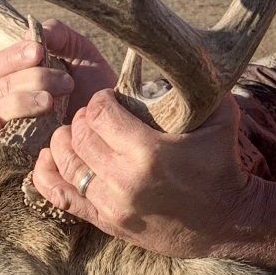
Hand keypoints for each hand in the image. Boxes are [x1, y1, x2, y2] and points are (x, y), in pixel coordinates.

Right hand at [0, 21, 117, 144]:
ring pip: (0, 110)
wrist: (117, 123)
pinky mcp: (20, 152)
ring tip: (53, 103)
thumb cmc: (96, 86)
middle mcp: (10, 102)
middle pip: (2, 86)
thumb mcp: (82, 53)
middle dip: (34, 79)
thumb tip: (35, 32)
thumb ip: (59, 35)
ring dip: (24, 101)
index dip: (14, 56)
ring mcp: (14, 128)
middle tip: (67, 83)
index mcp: (18, 77)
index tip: (39, 52)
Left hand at [32, 91, 275, 268]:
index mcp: (148, 151)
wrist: (227, 224)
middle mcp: (124, 179)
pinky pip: (62, 197)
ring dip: (65, 142)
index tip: (111, 99)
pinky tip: (51, 159)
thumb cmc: (223, 166)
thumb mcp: (222, 118)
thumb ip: (203, 84)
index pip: (100, 112)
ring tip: (77, 133)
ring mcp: (112, 204)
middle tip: (95, 116)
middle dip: (83, 118)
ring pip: (66, 162)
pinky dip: (48, 175)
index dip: (101, 100)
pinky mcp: (106, 221)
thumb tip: (187, 50)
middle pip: (79, 135)